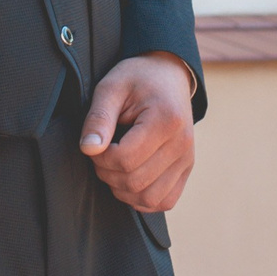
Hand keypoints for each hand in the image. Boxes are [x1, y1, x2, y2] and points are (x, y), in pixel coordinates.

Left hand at [81, 52, 196, 211]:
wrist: (167, 75)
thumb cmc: (136, 79)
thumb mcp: (110, 88)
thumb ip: (99, 118)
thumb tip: (88, 149)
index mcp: (166, 121)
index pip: (125, 159)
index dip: (100, 158)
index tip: (94, 143)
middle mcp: (182, 145)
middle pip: (136, 181)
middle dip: (107, 173)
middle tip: (100, 153)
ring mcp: (187, 160)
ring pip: (150, 198)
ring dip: (122, 189)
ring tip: (113, 165)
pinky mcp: (187, 170)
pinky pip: (165, 200)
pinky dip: (142, 198)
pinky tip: (128, 178)